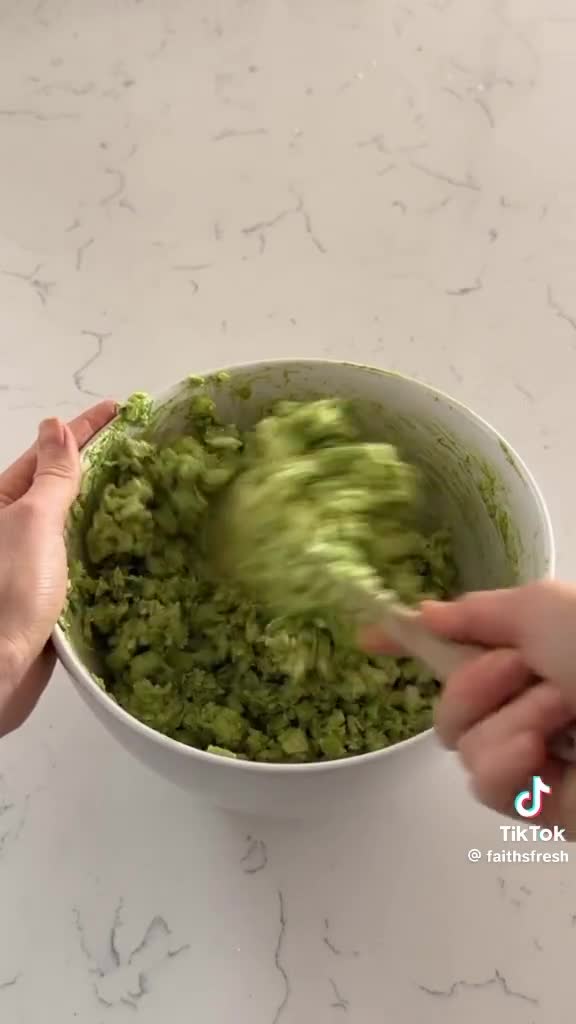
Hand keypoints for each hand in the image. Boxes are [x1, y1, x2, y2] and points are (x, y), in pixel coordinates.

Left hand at [0, 402, 115, 736]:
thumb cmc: (10, 592)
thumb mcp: (33, 522)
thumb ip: (52, 477)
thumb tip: (55, 426)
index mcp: (2, 502)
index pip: (48, 452)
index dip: (84, 428)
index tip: (119, 409)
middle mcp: (13, 526)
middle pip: (59, 483)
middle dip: (98, 463)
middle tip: (140, 445)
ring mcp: (29, 560)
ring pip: (71, 521)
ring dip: (104, 504)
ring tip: (143, 486)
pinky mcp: (46, 592)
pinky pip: (78, 557)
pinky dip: (103, 546)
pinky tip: (128, 542)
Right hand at [361, 583, 575, 836]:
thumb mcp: (539, 608)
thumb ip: (475, 613)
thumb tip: (426, 614)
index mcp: (530, 649)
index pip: (456, 644)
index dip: (410, 640)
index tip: (366, 635)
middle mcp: (523, 698)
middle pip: (447, 701)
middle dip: (474, 684)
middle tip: (523, 672)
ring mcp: (529, 751)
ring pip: (462, 742)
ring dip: (508, 721)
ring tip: (559, 716)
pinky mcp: (535, 802)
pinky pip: (484, 783)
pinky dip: (509, 764)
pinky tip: (544, 756)